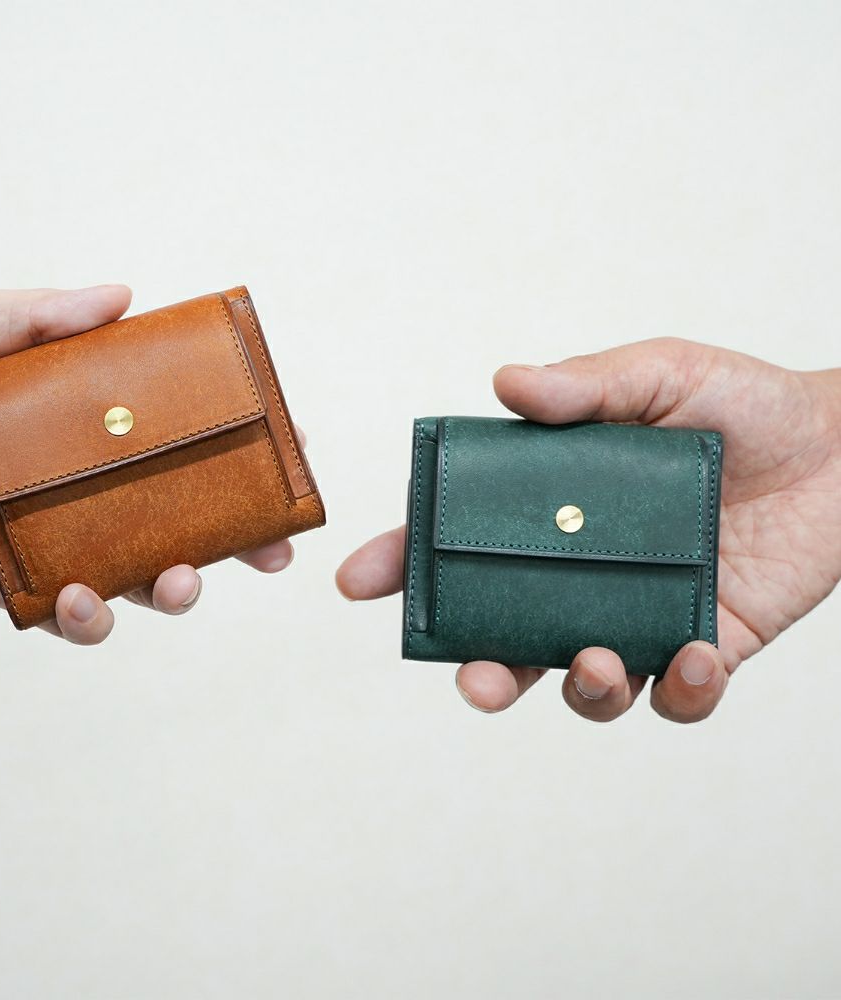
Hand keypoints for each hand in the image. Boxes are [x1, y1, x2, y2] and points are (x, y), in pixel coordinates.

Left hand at [0, 286, 296, 643]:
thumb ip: (38, 315)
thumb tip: (126, 296)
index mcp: (77, 421)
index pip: (173, 432)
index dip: (232, 442)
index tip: (282, 446)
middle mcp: (78, 480)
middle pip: (179, 512)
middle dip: (238, 536)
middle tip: (274, 548)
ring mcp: (53, 535)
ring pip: (141, 573)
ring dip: (178, 587)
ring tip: (182, 582)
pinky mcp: (16, 584)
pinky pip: (74, 615)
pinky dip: (94, 619)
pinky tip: (86, 597)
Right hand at [337, 339, 840, 722]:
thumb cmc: (741, 402)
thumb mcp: (655, 375)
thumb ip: (584, 384)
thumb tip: (506, 383)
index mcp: (555, 512)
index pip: (463, 543)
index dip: (407, 564)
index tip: (360, 580)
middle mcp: (586, 572)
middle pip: (509, 638)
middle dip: (481, 671)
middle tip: (478, 677)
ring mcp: (643, 615)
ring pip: (586, 684)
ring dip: (581, 689)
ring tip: (598, 661)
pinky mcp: (707, 645)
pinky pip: (679, 697)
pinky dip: (681, 692)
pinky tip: (694, 656)